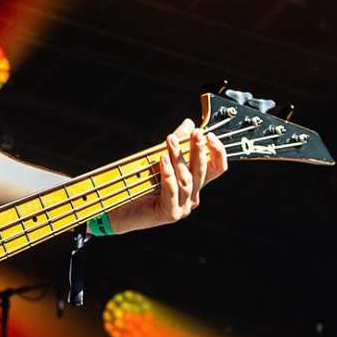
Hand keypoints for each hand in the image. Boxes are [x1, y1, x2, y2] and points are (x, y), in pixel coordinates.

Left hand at [110, 118, 226, 234]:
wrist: (120, 208)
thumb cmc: (140, 184)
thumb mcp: (161, 159)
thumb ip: (176, 143)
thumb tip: (189, 123)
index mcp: (194, 184)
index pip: (216, 168)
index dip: (217, 152)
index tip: (209, 135)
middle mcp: (192, 197)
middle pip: (202, 171)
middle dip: (199, 150)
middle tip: (195, 133)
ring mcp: (183, 207)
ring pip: (186, 179)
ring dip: (179, 158)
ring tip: (170, 141)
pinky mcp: (170, 213)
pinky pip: (172, 190)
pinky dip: (168, 173)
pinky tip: (163, 159)